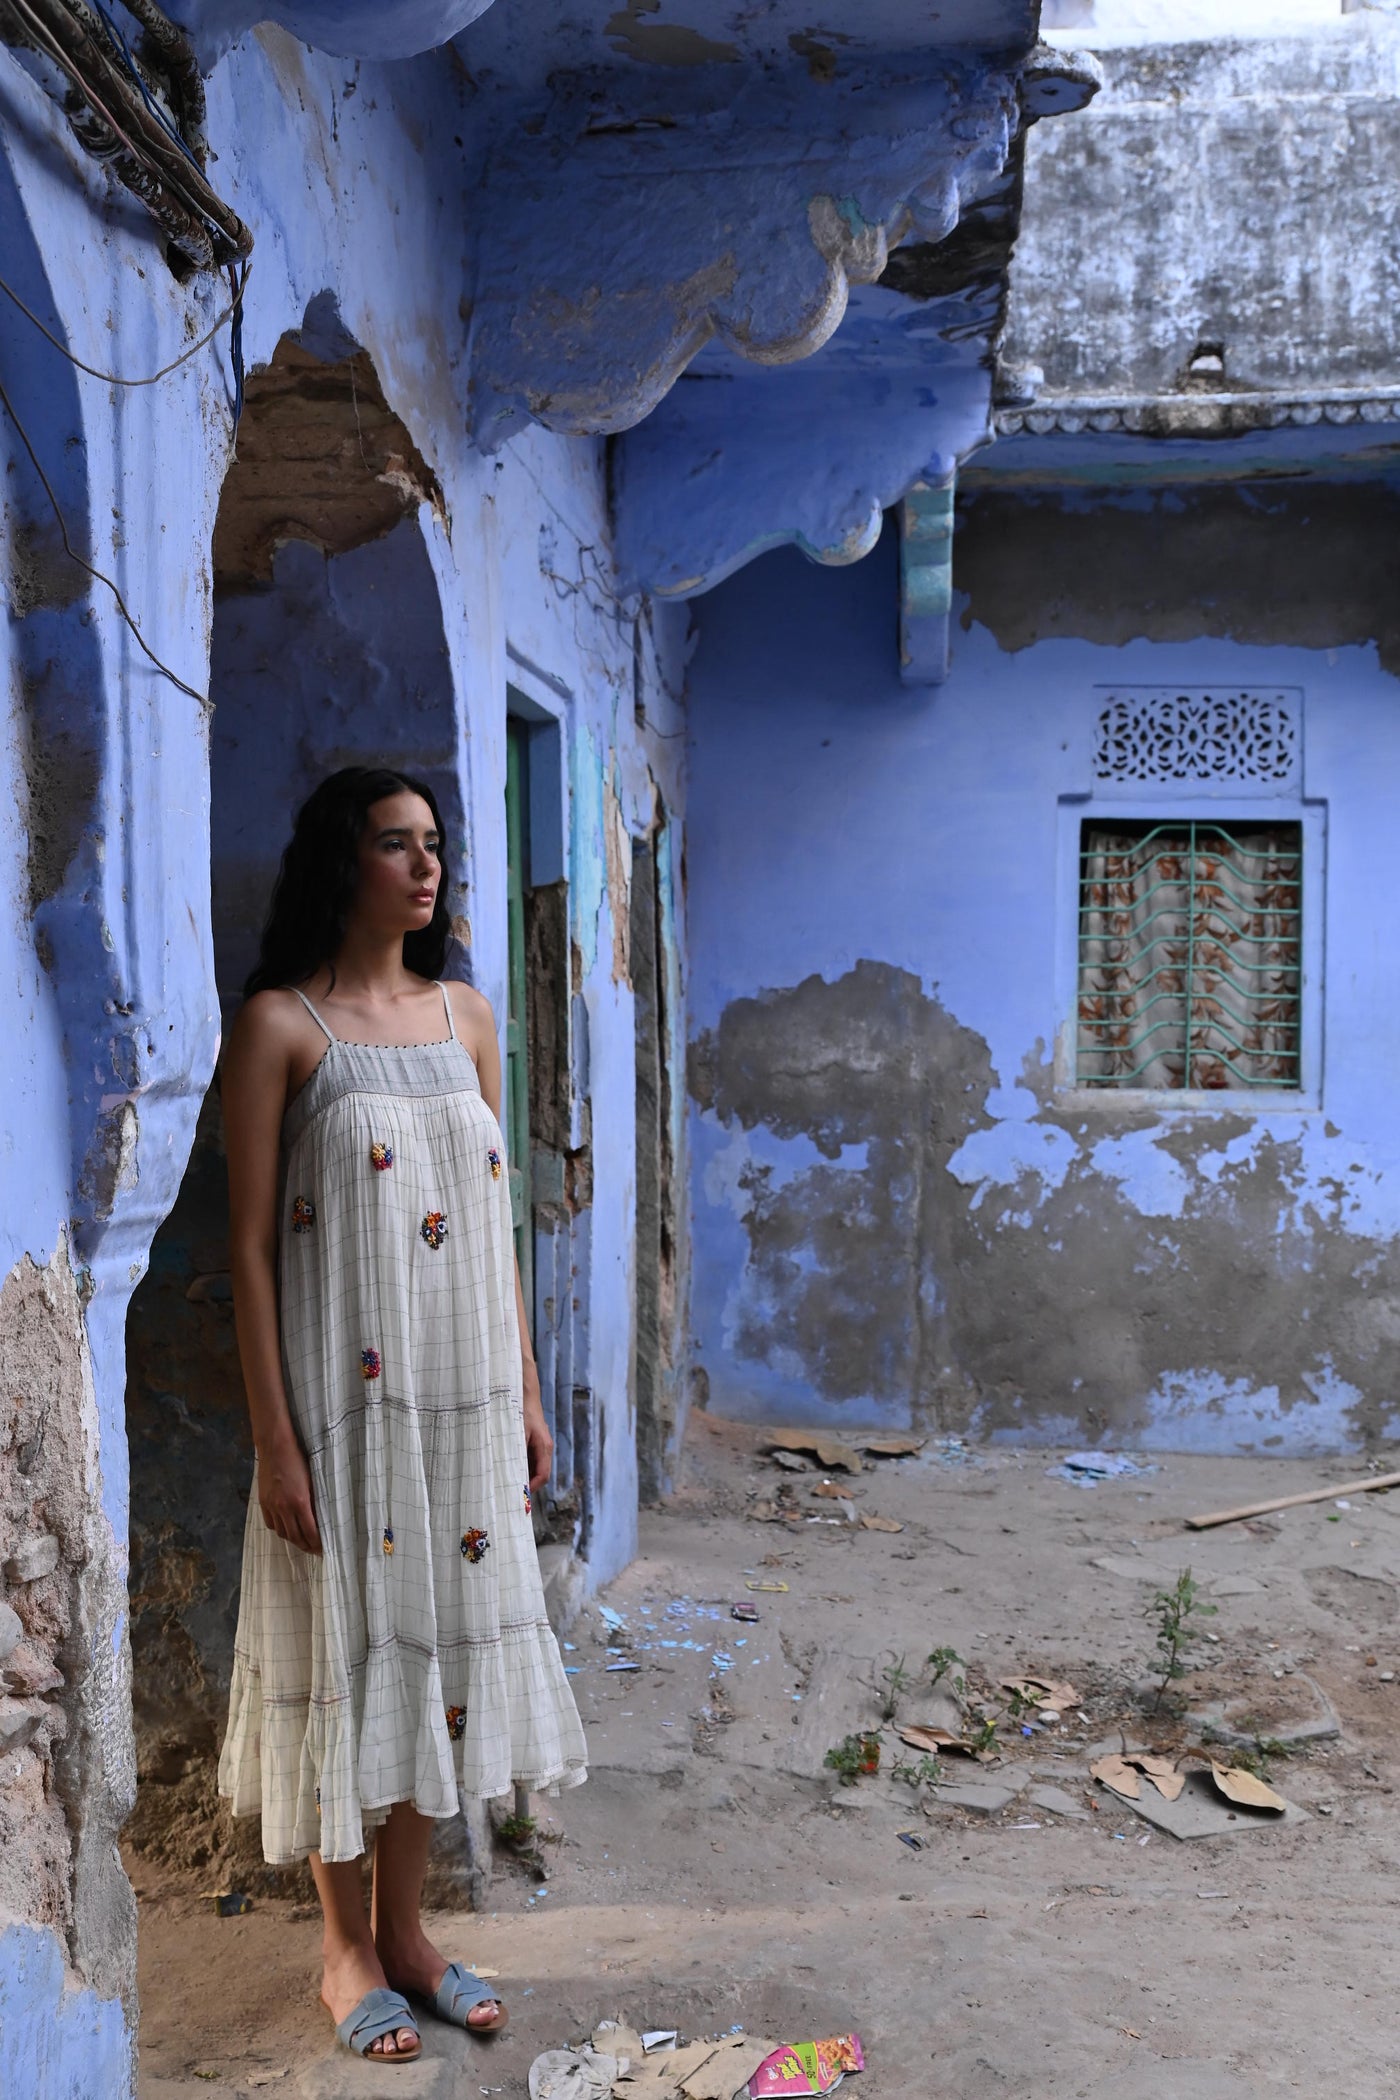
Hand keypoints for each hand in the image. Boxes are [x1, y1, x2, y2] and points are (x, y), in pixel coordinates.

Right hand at [257, 1436, 321, 1554]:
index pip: (310, 1532)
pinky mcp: (263, 1502)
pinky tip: (286, 1528)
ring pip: (282, 1532)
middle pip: (295, 1536)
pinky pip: (271, 1523)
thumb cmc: (298, 1460)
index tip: (322, 1549)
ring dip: (292, 1539)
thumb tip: (320, 1518)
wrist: (275, 1447)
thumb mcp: (312, 1481)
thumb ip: (314, 1501)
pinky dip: (279, 1529)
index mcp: (300, 1502)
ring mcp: (272, 1506)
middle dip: (305, 1546)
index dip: (316, 1544)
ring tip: (301, 1541)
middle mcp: (284, 1508)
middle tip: (313, 1550)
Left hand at [522, 1363, 552, 1492]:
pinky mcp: (535, 1442)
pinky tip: (509, 1468)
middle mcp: (545, 1449)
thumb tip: (511, 1472)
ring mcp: (541, 1446)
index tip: (520, 1496)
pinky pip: (531, 1459)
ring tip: (509, 1483)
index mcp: (544, 1448)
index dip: (532, 1487)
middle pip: (540, 1474)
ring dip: (524, 1476)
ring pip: (535, 1467)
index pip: (543, 1475)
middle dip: (528, 1485)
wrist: (525, 1395)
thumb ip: (516, 1453)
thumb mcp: (517, 1434)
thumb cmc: (522, 1413)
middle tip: (512, 1494)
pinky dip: (522, 1466)